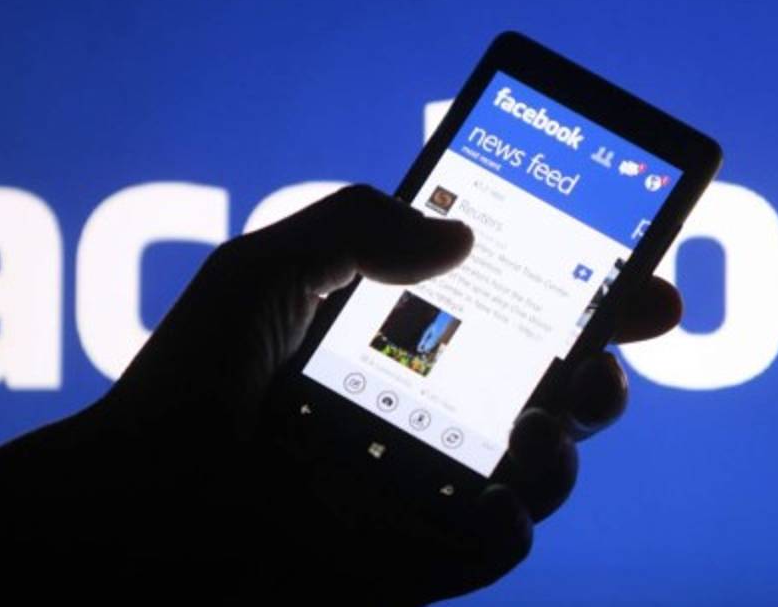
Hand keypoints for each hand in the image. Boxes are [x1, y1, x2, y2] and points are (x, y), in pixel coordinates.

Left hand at [0, 185, 681, 602]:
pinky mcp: (425, 554)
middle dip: (607, 354)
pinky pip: (507, 536)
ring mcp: (434, 484)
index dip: (586, 290)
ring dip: (576, 425)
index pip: (518, 313)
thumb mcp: (266, 269)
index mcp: (405, 342)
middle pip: (559, 384)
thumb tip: (462, 237)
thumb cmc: (191, 386)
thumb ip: (357, 224)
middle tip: (619, 328)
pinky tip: (499, 479)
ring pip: (553, 459)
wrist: (139, 506)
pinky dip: (521, 506)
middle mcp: (433, 410)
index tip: (638, 267)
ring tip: (548, 405)